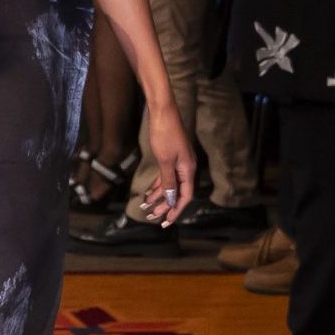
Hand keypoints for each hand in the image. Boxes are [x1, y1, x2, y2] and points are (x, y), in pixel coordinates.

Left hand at [137, 102, 195, 226]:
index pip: (184, 196)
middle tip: (151, 217)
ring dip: (158, 197)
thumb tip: (172, 199)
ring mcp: (178, 162)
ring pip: (169, 185)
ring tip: (146, 208)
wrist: (162, 112)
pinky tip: (148, 193)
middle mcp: (186, 168)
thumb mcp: (165, 160)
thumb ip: (168, 180)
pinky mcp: (170, 156)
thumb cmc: (164, 134)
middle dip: (165, 206)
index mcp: (188, 170)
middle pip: (177, 193)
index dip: (176, 210)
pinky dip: (156, 185)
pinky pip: (164, 176)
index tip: (166, 222)